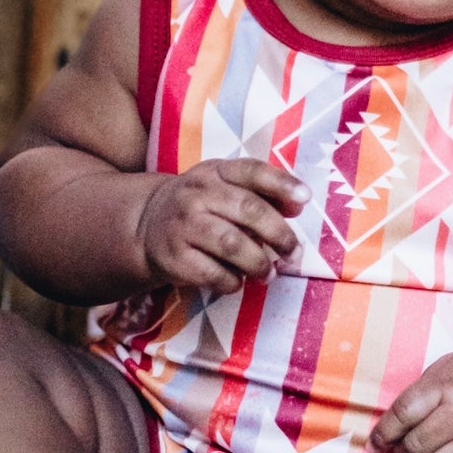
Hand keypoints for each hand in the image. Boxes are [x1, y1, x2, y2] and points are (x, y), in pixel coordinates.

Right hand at [137, 160, 308, 292]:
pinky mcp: (174, 257)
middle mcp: (197, 193)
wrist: (146, 226)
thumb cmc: (202, 207)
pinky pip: (212, 273)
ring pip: (232, 244)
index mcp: (216, 172)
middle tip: (294, 253)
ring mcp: (183, 224)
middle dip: (279, 234)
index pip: (252, 171)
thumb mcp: (226, 189)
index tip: (306, 198)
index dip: (281, 184)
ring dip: (258, 263)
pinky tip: (238, 282)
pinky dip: (232, 281)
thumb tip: (299, 203)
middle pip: (248, 209)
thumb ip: (263, 194)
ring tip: (269, 274)